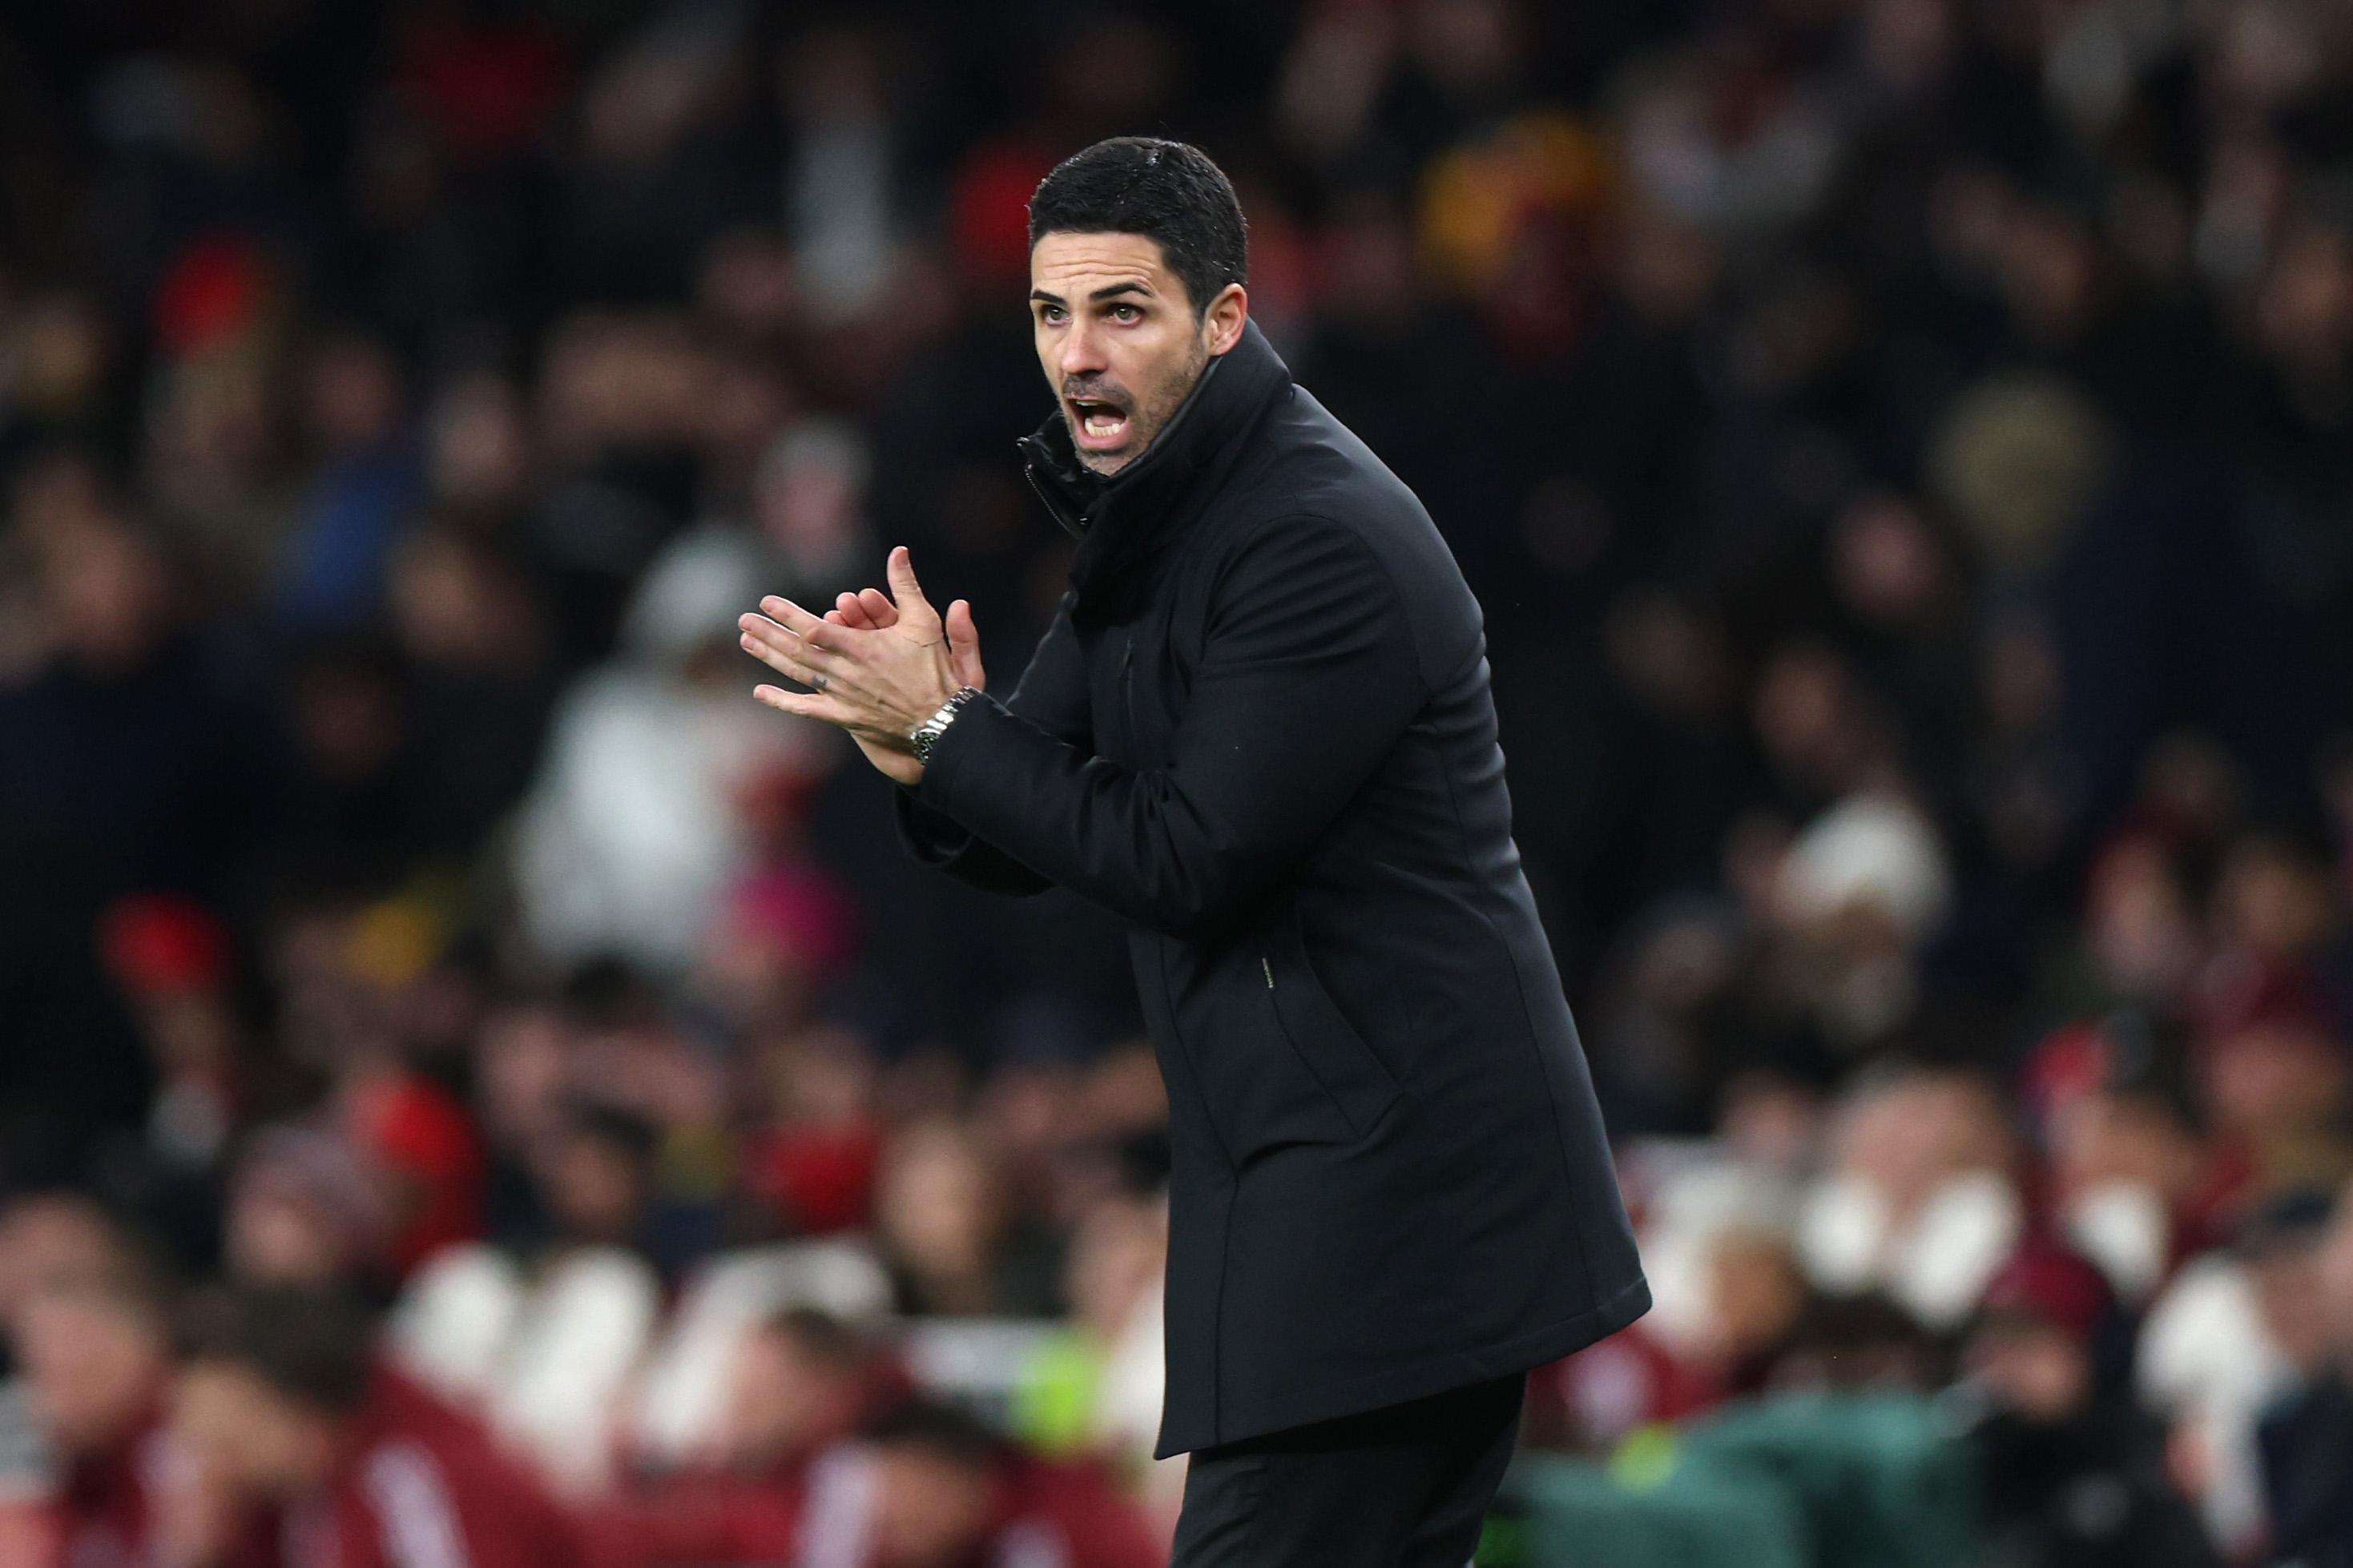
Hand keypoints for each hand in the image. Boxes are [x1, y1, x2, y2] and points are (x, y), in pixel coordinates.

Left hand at [740, 547, 983, 784]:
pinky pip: (807, 709)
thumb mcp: (924, 621)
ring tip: (747, 641)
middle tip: (744, 619)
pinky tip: (760, 693)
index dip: (788, 615)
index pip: (813, 628)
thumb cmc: (935, 669)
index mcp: (860, 648)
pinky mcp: (844, 716)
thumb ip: (906, 586)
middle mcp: (845, 673)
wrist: (941, 721)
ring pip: (798, 674)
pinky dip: (782, 702)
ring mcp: (841, 696)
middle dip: (769, 633)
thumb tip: (898, 552)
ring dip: (770, 658)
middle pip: (797, 651)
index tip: (767, 602)